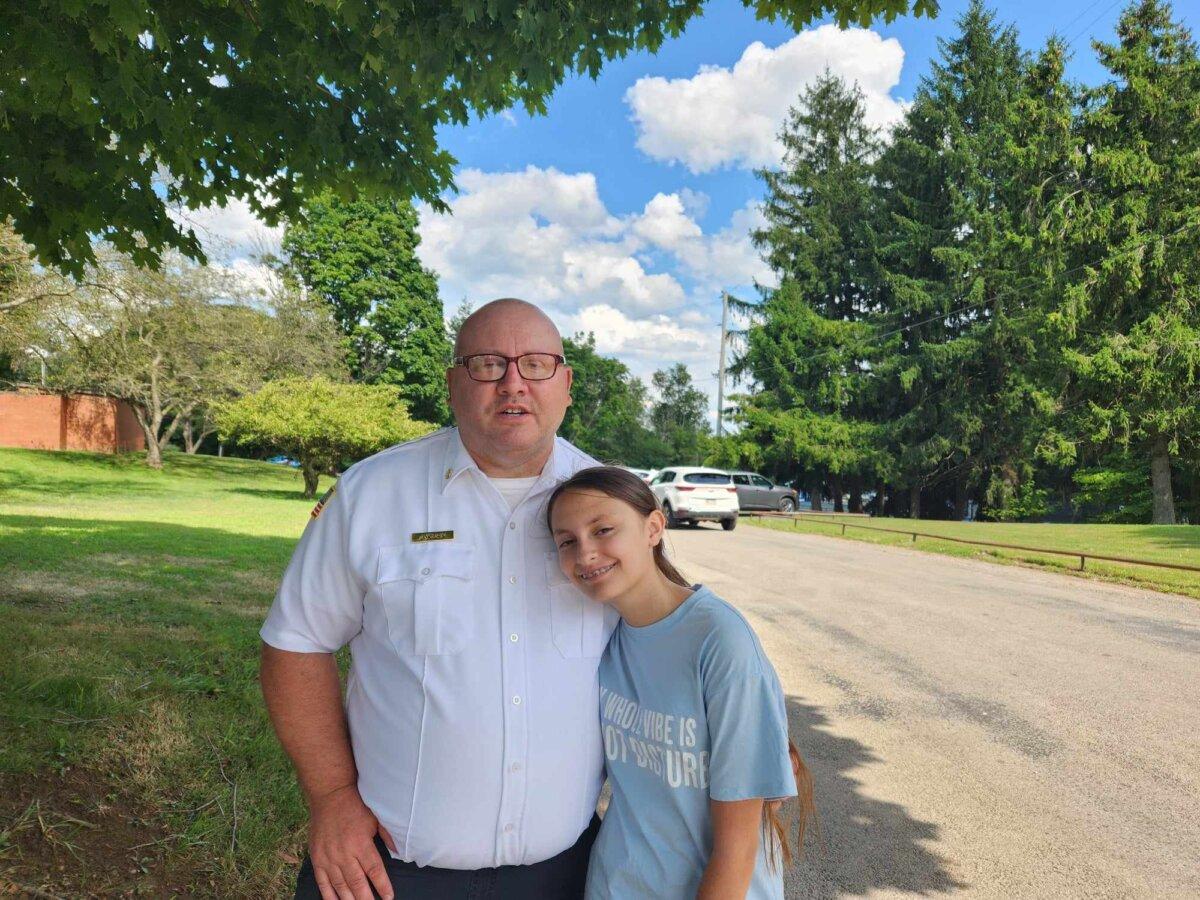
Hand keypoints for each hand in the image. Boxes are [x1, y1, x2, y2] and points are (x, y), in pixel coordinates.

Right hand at [307, 784, 396, 899]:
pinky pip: (322, 882)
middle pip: (357, 883)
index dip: (382, 886)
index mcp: (361, 844)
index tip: (389, 897)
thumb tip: (401, 851)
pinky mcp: (317, 858)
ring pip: (340, 886)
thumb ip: (387, 836)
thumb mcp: (375, 818)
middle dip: (366, 899)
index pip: (374, 870)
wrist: (330, 796)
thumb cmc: (356, 806)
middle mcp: (344, 854)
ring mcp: (328, 858)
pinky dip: (329, 895)